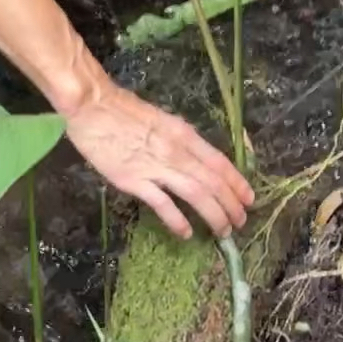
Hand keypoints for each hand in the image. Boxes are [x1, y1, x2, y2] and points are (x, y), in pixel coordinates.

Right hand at [64, 80, 253, 239]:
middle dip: (231, 205)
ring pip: (196, 195)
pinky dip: (178, 221)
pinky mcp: (134, 181)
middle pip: (213, 183)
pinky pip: (163, 205)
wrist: (93, 107)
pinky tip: (186, 234)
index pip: (220, 162)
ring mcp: (156, 167)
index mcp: (184, 134)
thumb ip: (181, 141)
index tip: (250, 199)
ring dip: (214, 215)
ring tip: (223, 231)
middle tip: (240, 222)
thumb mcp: (163, 120)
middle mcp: (176, 151)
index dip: (237, 183)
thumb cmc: (124, 111)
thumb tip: (198, 161)